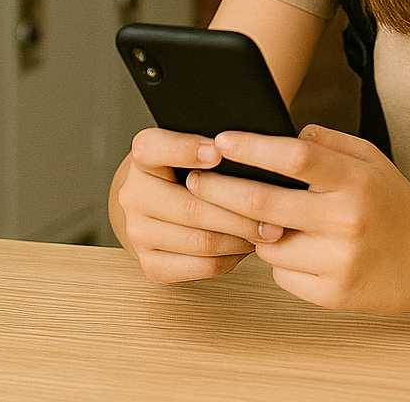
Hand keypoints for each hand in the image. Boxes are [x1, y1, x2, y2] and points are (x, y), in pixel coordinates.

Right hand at [115, 127, 270, 283]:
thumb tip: (261, 148)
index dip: (186, 150)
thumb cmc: (189, 169)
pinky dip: (231, 258)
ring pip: (201, 241)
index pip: (154, 149)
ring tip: (270, 230)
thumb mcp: (196, 145)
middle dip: (240, 211)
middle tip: (277, 210)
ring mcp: (139, 233)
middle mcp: (133, 195)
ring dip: (241, 237)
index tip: (219, 152)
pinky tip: (248, 245)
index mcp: (143, 157)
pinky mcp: (152, 265)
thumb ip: (218, 144)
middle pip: (192, 208)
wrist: (156, 205)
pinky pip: (201, 266)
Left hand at [185, 125, 409, 314]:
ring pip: (268, 245)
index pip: (294, 157)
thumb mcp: (371, 159)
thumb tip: (280, 134)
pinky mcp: (334, 294)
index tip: (220, 141)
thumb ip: (327, 142)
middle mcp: (347, 219)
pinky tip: (303, 254)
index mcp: (356, 179)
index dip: (252, 148)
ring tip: (273, 223)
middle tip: (195, 182)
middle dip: (219, 191)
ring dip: (258, 233)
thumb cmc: (393, 202)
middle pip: (264, 204)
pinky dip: (282, 263)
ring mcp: (340, 260)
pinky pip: (282, 276)